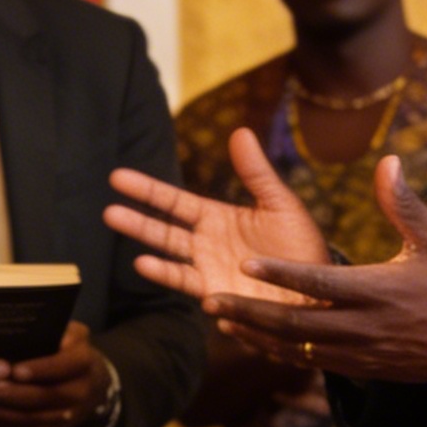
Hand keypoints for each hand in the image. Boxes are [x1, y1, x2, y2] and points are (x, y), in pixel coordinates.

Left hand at [0, 322, 109, 426]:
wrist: (91, 386)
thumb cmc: (70, 351)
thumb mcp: (71, 332)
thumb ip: (56, 329)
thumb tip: (31, 328)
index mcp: (83, 364)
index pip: (62, 367)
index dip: (39, 370)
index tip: (14, 370)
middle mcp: (78, 394)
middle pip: (42, 399)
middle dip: (10, 396)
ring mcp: (64, 419)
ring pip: (29, 420)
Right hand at [106, 128, 327, 302]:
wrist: (317, 289)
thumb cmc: (301, 246)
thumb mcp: (280, 203)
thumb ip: (256, 172)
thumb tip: (239, 131)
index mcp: (217, 218)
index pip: (174, 202)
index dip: (147, 190)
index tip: (117, 178)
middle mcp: (205, 244)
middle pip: (163, 229)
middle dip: (136, 220)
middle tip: (108, 211)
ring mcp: (208, 270)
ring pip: (168, 255)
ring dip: (144, 245)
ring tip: (121, 236)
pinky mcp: (216, 295)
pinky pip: (187, 283)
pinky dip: (166, 274)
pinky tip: (146, 264)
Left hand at [190, 155, 426, 386]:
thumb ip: (404, 204)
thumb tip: (387, 161)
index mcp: (378, 290)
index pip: (318, 282)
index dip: (280, 274)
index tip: (246, 262)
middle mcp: (362, 326)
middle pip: (294, 322)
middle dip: (249, 311)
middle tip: (210, 298)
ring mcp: (359, 352)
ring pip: (296, 347)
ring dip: (256, 334)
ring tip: (220, 318)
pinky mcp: (360, 367)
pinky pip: (310, 361)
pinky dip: (278, 352)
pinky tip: (254, 341)